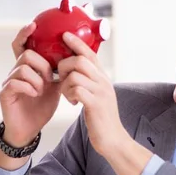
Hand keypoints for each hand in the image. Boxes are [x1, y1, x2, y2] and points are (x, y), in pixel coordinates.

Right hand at [0, 22, 61, 147]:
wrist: (30, 129)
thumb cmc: (41, 107)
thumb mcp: (55, 87)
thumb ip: (60, 72)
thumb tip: (75, 57)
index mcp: (28, 68)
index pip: (22, 45)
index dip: (25, 33)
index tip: (34, 24)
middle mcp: (15, 72)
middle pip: (26, 54)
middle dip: (42, 64)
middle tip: (50, 78)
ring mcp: (8, 82)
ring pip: (22, 67)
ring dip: (37, 78)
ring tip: (41, 90)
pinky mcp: (5, 94)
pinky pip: (15, 82)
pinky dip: (29, 87)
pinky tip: (35, 94)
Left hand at [58, 32, 127, 156]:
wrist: (113, 139)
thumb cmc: (101, 118)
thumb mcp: (97, 96)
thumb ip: (88, 82)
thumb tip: (74, 72)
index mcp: (103, 78)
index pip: (90, 53)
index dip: (77, 43)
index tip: (64, 34)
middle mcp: (103, 81)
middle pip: (80, 60)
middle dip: (65, 66)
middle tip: (62, 79)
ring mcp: (100, 92)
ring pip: (76, 75)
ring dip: (65, 84)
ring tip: (69, 95)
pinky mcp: (95, 104)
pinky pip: (77, 90)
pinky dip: (70, 95)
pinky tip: (73, 103)